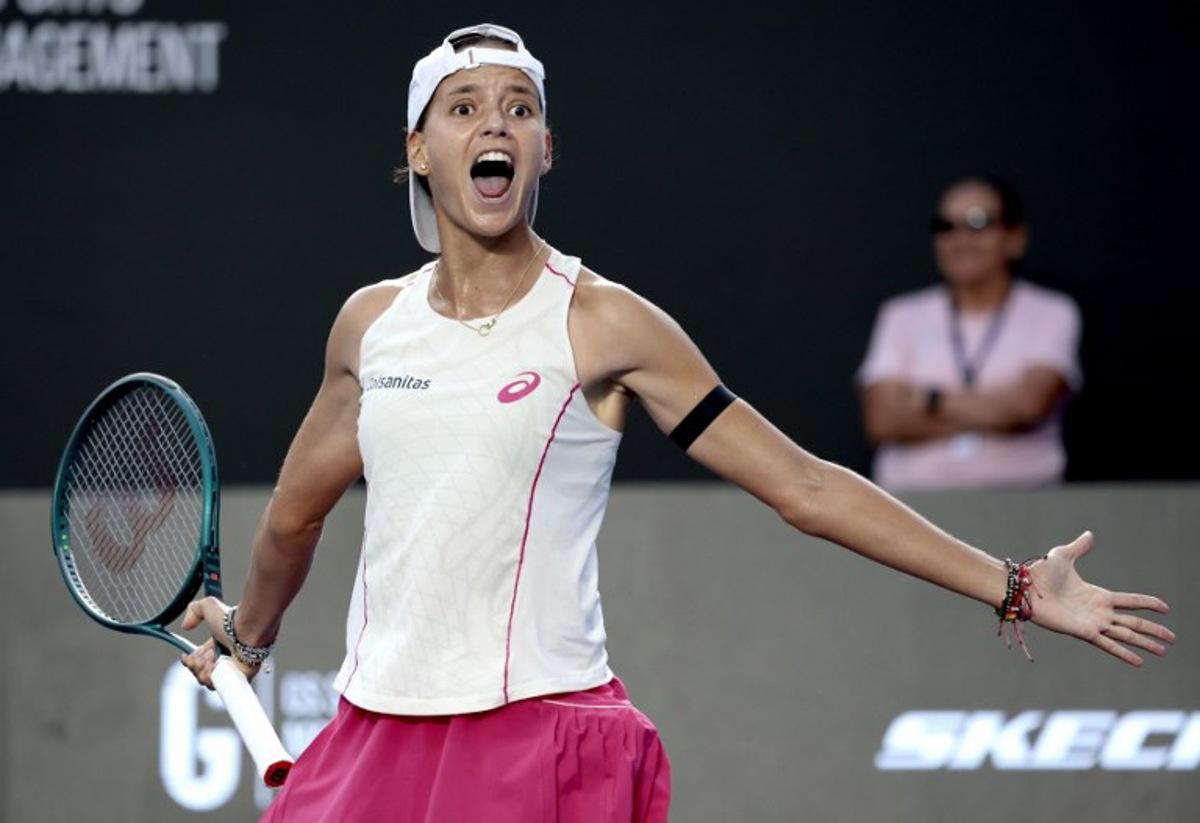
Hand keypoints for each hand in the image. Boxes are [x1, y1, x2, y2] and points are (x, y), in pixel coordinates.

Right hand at [179, 596, 259, 688]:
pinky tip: (216, 666)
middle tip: (206, 654)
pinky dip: (211, 678)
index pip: (198, 661)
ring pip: (206, 680)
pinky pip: (218, 685)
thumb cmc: (231, 620)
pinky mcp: (239, 679)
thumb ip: (194, 610)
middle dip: (196, 664)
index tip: (185, 657)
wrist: (248, 629)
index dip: (189, 661)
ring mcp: (232, 670)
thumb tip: (186, 626)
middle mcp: (225, 659)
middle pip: (199, 672)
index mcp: (218, 646)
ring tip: (212, 657)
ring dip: (202, 669)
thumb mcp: (208, 606)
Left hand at [1027, 532, 1174, 665]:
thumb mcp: (1063, 556)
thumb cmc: (1041, 573)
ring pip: (1127, 635)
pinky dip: (1124, 653)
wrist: (1026, 587)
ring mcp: (1093, 623)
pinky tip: (1139, 662)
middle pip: (1134, 622)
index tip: (1165, 608)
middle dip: (1154, 630)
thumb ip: (1079, 548)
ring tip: (1163, 651)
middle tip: (1172, 639)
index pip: (1130, 601)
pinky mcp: (1084, 632)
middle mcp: (1099, 612)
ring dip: (1145, 643)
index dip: (1148, 603)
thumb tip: (1090, 535)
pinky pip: (1108, 644)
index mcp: (1098, 595)